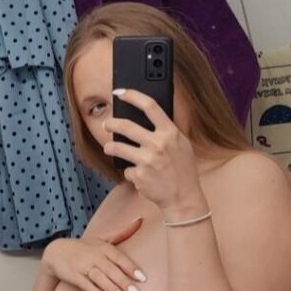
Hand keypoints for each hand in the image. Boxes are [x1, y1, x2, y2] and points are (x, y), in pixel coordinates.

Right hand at [41, 218, 145, 290]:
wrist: (56, 251)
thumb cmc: (84, 246)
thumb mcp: (102, 238)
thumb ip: (122, 232)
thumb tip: (141, 219)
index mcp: (103, 247)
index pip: (119, 258)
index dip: (131, 267)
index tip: (142, 278)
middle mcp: (94, 256)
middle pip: (111, 270)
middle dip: (124, 282)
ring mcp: (82, 266)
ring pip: (99, 278)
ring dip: (111, 289)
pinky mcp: (73, 275)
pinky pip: (85, 284)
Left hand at [102, 89, 208, 218]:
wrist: (183, 197)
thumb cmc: (183, 170)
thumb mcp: (182, 145)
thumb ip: (167, 132)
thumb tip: (148, 119)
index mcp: (170, 133)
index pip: (150, 106)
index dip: (133, 96)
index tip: (120, 92)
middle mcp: (158, 144)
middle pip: (126, 126)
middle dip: (111, 123)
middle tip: (107, 124)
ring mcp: (147, 160)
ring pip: (117, 148)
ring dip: (110, 147)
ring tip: (110, 148)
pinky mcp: (139, 175)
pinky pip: (127, 170)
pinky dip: (131, 172)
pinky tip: (141, 176)